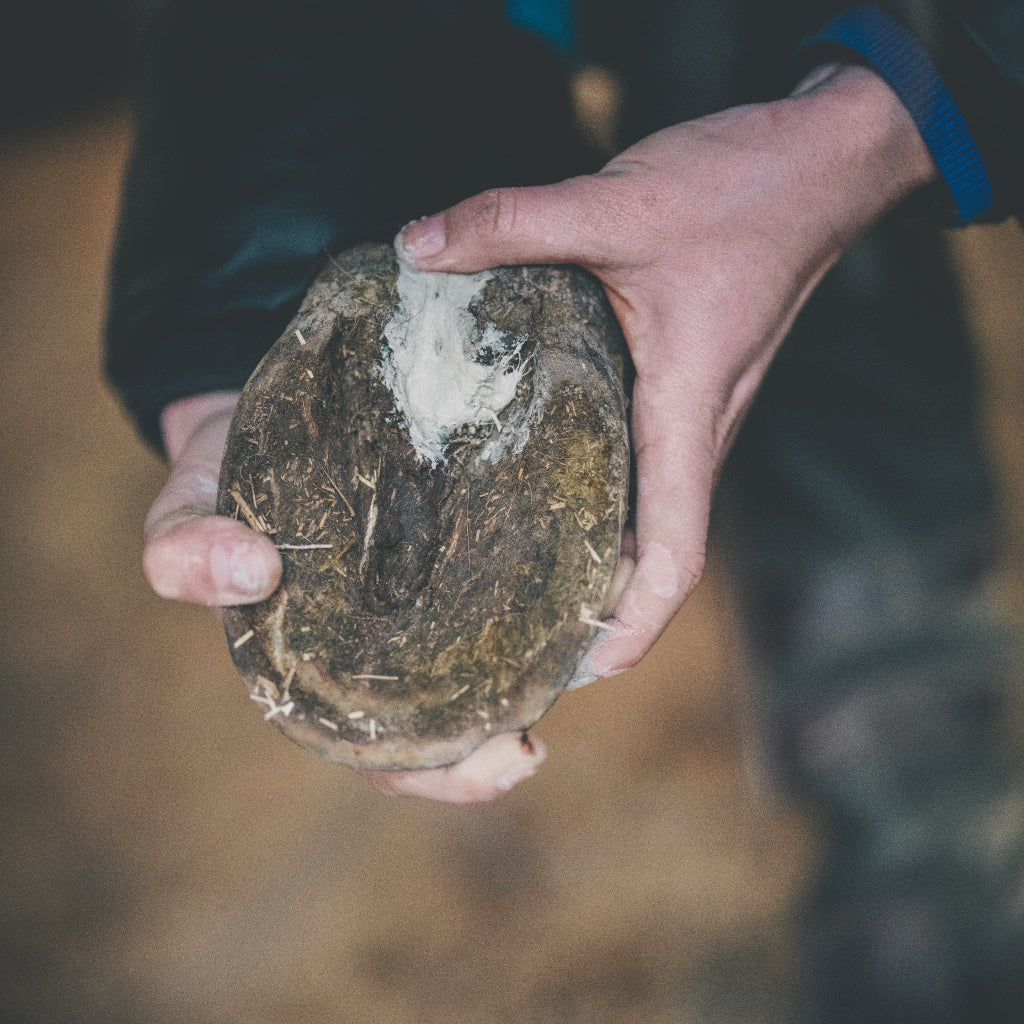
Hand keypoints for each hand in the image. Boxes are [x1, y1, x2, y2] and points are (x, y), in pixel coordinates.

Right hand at [146, 390, 545, 801]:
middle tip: (536, 741)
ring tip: (586, 651)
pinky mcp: (460, 543)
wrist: (263, 411)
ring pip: (495, 662)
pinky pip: (510, 588)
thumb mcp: (188, 507)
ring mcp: (429, 601)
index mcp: (327, 669)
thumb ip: (184, 548)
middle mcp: (390, 648)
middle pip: (452, 727)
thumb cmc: (228, 473)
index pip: (389, 752)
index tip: (506, 760)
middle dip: (495, 747)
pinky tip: (594, 575)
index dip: (441, 774)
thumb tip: (248, 571)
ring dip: (543, 669)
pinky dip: (550, 595)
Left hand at [400, 64, 936, 676]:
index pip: (676, 553)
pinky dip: (604, 489)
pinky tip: (544, 470)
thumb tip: (416, 247)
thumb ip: (511, 222)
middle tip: (515, 629)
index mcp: (689, 411)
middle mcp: (699, 427)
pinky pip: (647, 458)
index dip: (635, 624)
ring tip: (517, 570)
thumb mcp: (618, 206)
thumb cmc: (748, 191)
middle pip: (655, 548)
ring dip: (600, 551)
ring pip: (650, 507)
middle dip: (599, 605)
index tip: (585, 669)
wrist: (823, 161)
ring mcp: (698, 407)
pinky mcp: (688, 378)